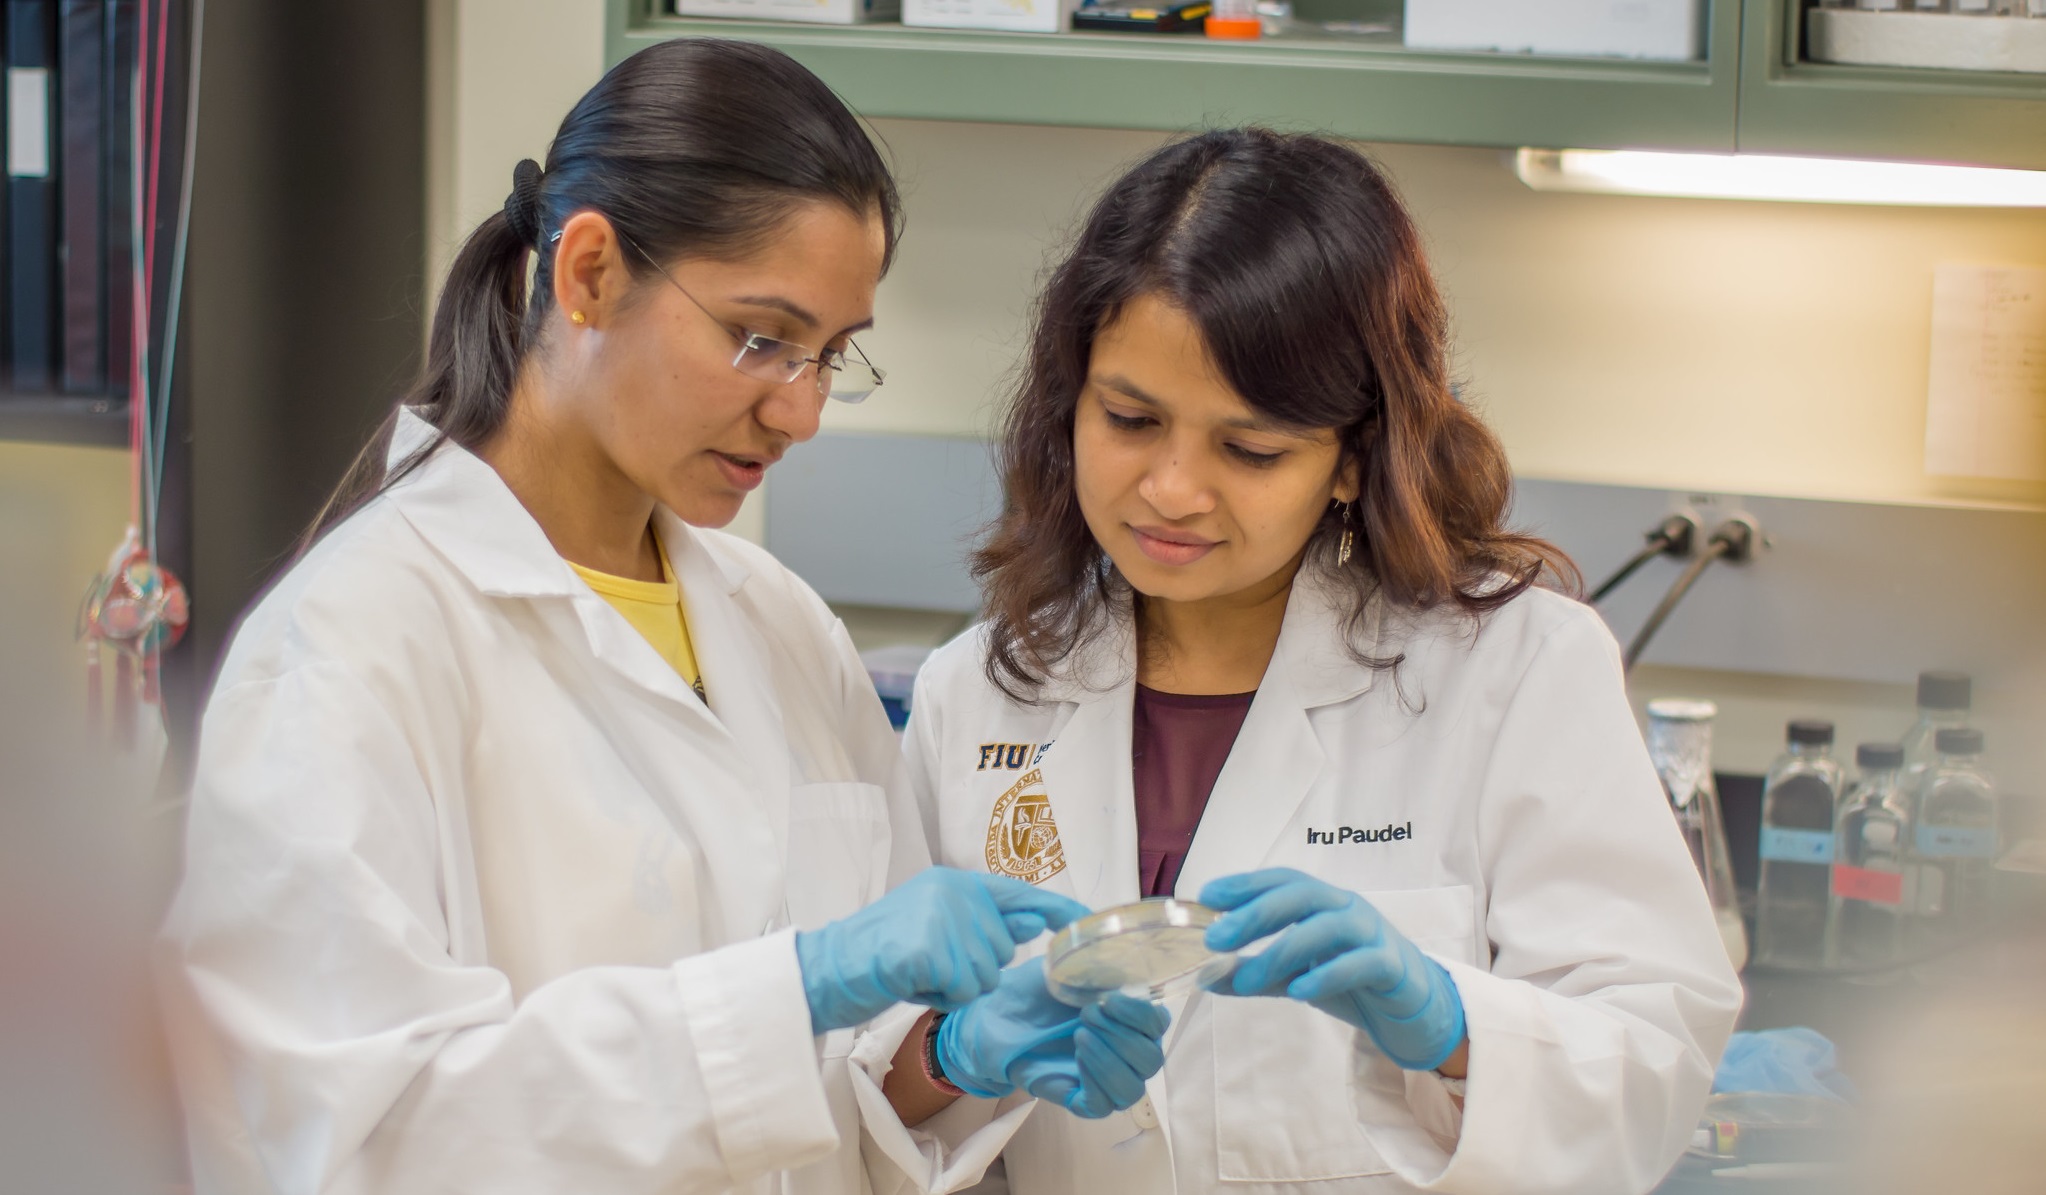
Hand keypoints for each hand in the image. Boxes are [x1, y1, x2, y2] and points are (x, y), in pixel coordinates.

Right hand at [795, 867, 1089, 1032]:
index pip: (1018, 892)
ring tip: (918, 974)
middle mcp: (952, 890)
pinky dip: (940, 997)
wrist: (825, 970)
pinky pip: (963, 989)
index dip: (1056, 908)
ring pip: (985, 973)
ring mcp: (940, 916)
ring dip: (956, 986)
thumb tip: (1033, 924)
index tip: (1086, 919)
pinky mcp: (927, 947)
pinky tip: (911, 984)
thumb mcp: (934, 930)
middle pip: (1002, 948)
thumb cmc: (880, 957)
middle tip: (929, 967)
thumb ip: (981, 924)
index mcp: (954, 882)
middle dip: (973, 968)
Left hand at [936, 958, 1169, 1118]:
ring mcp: (1106, 1079)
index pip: (1158, 1024)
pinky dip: (1096, 1080)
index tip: (1109, 998)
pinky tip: (1076, 1057)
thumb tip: (1110, 940)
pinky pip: (1105, 1105)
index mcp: (1131, 1019)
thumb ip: (1095, 958)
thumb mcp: (1067, 968)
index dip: (1141, 1014)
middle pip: (1151, 1059)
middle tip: (1085, 1015)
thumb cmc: (1037, 990)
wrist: (998, 1017)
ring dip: (1110, 1059)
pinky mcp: (1084, 1100)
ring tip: (1080, 1036)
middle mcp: (1126, 1052)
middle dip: (1121, 1035)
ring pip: (1133, 1088)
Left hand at [1201, 868, 1465, 1071]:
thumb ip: (1257, 975)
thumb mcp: (1296, 977)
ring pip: (1326, 927)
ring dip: (1281, 951)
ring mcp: (1372, 933)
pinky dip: (1327, 973)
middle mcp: (1346, 907)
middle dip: (1254, 913)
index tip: (1206, 896)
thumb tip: (1206, 977)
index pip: (1282, 881)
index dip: (1245, 884)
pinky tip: (1299, 990)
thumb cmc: (1352, 980)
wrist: (1415, 1006)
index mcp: (1323, 902)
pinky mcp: (1392, 965)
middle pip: (1300, 896)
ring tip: (1247, 978)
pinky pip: (1360, 962)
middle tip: (1216, 938)